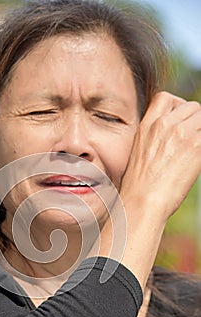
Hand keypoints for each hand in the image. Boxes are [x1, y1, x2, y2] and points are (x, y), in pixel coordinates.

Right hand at [121, 91, 200, 220]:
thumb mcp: (138, 155)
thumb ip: (154, 140)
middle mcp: (164, 125)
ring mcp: (182, 134)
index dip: (177, 106)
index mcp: (146, 126)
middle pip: (191, 107)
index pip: (165, 98)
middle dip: (195, 121)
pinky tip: (197, 161)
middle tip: (191, 141)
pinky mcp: (197, 147)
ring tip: (194, 151)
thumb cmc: (138, 188)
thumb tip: (171, 142)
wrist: (142, 202)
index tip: (179, 122)